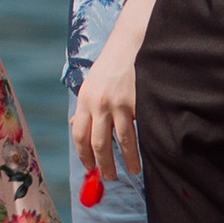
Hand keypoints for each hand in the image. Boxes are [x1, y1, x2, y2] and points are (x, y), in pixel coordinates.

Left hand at [71, 36, 144, 183]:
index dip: (84, 155)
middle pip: (99, 143)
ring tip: (132, 170)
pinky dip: (144, 144)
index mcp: (85, 99)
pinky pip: (141, 129)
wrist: (131, 45)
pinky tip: (148, 153)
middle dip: (104, 164)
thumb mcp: (92, 85)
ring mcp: (120, 104)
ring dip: (128, 160)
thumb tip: (75, 126)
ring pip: (123, 141)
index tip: (90, 168)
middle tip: (109, 177)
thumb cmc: (111, 67)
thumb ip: (85, 107)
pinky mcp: (139, 103)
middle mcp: (99, 103)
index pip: (80, 135)